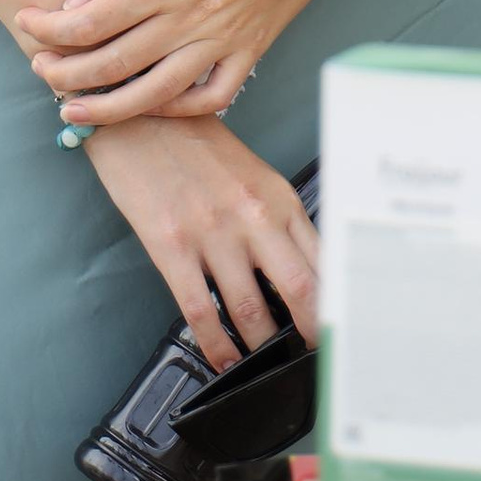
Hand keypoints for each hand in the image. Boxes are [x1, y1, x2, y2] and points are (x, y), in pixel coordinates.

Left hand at [17, 0, 410, 125]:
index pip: (91, 22)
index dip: (49, 29)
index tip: (26, 22)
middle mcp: (193, 19)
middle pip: (112, 64)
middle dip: (64, 74)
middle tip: (38, 70)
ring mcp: (226, 41)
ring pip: (153, 95)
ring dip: (106, 109)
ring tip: (73, 111)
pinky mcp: (253, 51)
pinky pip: (210, 98)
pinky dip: (176, 110)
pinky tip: (150, 105)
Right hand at [83, 119, 319, 369]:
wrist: (138, 113)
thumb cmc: (194, 143)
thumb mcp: (253, 174)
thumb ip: (277, 219)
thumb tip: (302, 273)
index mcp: (278, 198)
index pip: (324, 259)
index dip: (337, 302)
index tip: (343, 329)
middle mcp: (253, 216)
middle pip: (300, 288)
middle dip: (312, 334)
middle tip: (318, 360)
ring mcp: (213, 232)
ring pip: (251, 309)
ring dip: (262, 347)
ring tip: (268, 367)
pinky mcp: (172, 246)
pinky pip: (200, 311)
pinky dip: (215, 345)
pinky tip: (222, 360)